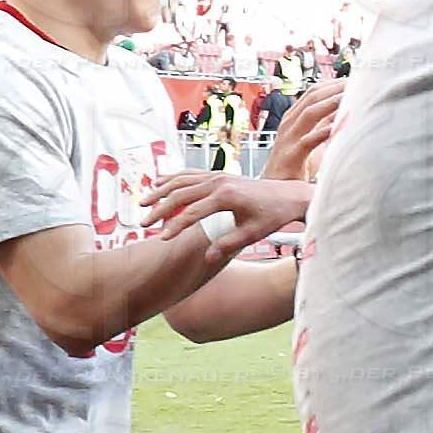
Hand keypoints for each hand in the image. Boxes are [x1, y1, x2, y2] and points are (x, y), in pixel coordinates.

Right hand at [148, 165, 315, 258]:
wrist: (289, 196)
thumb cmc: (273, 216)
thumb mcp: (252, 235)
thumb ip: (227, 245)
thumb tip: (206, 258)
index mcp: (226, 197)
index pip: (192, 212)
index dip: (175, 227)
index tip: (162, 239)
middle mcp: (219, 182)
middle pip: (180, 194)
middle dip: (159, 208)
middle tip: (143, 223)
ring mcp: (218, 175)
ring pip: (181, 180)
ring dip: (161, 190)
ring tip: (143, 202)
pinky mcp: (219, 174)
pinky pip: (190, 173)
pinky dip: (173, 178)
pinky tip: (159, 183)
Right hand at [260, 75, 347, 194]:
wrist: (276, 188)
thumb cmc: (297, 164)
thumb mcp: (314, 139)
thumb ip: (327, 125)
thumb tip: (349, 113)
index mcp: (294, 116)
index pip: (314, 91)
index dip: (333, 82)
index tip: (355, 78)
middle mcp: (290, 122)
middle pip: (313, 96)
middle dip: (336, 87)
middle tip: (358, 82)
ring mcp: (289, 137)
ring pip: (310, 113)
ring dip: (332, 103)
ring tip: (352, 97)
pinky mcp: (291, 155)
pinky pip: (309, 140)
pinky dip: (325, 132)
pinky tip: (340, 128)